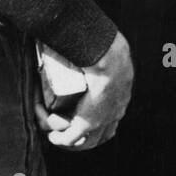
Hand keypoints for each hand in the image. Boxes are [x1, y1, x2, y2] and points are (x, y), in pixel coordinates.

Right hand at [34, 31, 133, 150]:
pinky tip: (52, 136)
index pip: (115, 113)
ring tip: (57, 132)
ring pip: (85, 138)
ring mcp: (101, 121)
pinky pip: (70, 138)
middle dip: (89, 135)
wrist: (110, 60)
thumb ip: (104, 47)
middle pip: (103, 133)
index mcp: (123, 96)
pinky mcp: (86, 123)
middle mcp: (116, 112)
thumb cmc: (111, 50)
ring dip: (71, 136)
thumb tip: (94, 37)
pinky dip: (60, 139)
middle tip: (72, 128)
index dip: (104, 118)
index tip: (90, 112)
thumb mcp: (112, 52)